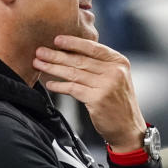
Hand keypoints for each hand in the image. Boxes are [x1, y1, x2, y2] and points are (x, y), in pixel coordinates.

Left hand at [33, 35, 146, 151]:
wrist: (128, 127)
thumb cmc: (118, 103)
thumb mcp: (115, 78)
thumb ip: (99, 65)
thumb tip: (70, 52)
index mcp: (119, 62)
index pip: (93, 47)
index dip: (73, 42)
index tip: (56, 39)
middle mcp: (114, 71)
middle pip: (80, 60)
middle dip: (57, 55)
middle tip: (40, 51)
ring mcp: (106, 85)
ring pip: (74, 73)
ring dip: (53, 68)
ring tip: (39, 64)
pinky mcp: (97, 99)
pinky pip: (73, 89)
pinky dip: (59, 86)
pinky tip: (50, 84)